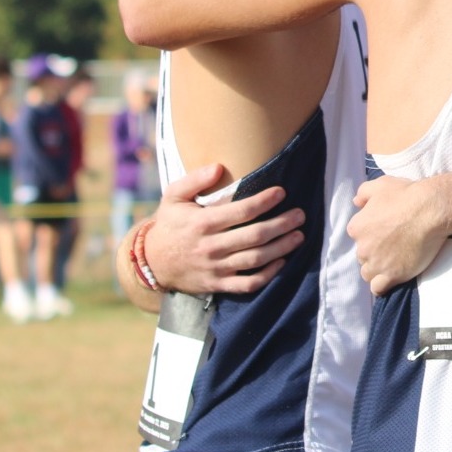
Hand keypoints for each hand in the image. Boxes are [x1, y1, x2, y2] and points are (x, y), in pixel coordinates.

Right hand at [144, 163, 304, 293]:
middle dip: (281, 224)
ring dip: (281, 248)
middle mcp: (210, 246)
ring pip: (255, 260)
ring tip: (299, 235)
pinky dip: (267, 275)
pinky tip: (282, 262)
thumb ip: (194, 180)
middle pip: (254, 236)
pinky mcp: (217, 285)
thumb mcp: (173, 196)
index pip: (241, 211)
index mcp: (202, 223)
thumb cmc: (169, 224)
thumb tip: (219, 167)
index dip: (264, 201)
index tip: (281, 192)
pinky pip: (247, 284)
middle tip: (300, 215)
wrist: (151, 263)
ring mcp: (215, 268)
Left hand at [350, 174, 449, 293]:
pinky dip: (382, 285)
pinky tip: (392, 277)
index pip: (358, 237)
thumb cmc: (407, 195)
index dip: (372, 235)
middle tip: (394, 245)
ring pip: (368, 273)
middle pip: (363, 255)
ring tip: (393, 263)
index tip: (386, 232)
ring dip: (377, 269)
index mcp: (357, 227)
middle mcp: (362, 247)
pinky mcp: (391, 276)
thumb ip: (364, 193)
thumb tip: (356, 202)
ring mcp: (376, 263)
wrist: (430, 210)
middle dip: (375, 252)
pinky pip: (378, 288)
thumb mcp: (381, 185)